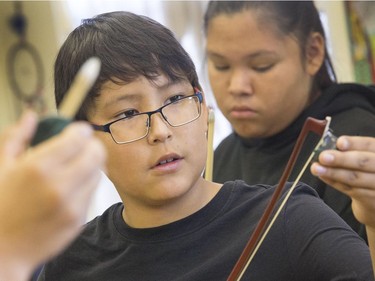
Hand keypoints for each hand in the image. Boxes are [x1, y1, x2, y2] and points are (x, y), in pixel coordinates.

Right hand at [0, 111, 105, 279]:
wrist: (3, 250)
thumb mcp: (1, 167)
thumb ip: (17, 138)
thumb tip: (31, 116)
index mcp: (38, 168)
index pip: (79, 137)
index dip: (80, 130)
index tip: (75, 132)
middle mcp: (59, 186)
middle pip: (97, 153)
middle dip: (90, 145)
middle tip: (79, 148)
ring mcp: (72, 205)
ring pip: (98, 172)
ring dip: (89, 165)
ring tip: (71, 169)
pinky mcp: (80, 219)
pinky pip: (92, 192)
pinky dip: (85, 185)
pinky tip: (69, 188)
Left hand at [311, 136, 374, 227]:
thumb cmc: (366, 171)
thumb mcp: (364, 157)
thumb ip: (352, 151)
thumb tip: (331, 147)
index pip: (370, 145)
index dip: (355, 143)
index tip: (340, 143)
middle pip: (364, 162)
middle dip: (341, 159)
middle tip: (323, 157)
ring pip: (355, 178)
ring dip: (333, 172)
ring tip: (316, 168)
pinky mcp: (372, 200)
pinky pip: (350, 190)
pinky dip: (334, 182)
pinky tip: (322, 176)